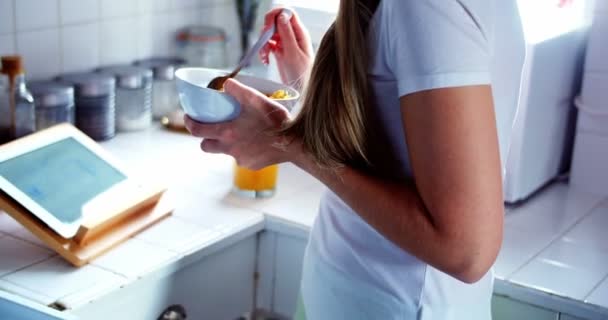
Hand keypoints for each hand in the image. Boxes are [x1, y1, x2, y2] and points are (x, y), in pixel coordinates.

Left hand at [184, 79, 300, 169]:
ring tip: (240, 133)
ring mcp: (241, 159)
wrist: (294, 142)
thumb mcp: (257, 99)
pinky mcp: (251, 165)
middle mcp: (230, 148)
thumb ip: (238, 90)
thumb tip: (226, 84)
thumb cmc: (276, 121)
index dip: (190, 123)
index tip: (189, 117)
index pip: (197, 130)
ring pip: (225, 152)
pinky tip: (255, 142)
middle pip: (206, 146)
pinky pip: (241, 158)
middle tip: (213, 128)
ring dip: (227, 143)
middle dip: (206, 137)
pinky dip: (244, 150)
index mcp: (227, 132)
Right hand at [259, 8, 312, 87]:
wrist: (302, 91)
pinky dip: (263, 51)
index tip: (268, 28)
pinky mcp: (279, 52)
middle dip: (266, 31)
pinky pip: (268, 45)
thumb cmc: (302, 75)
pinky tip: (265, 61)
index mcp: (299, 33)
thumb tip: (281, 15)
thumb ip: (287, 35)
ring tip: (264, 56)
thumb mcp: (293, 54)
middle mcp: (293, 36)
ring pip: (269, 34)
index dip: (275, 15)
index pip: (287, 13)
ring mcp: (285, 44)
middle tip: (264, 43)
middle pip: (275, 21)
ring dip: (263, 43)